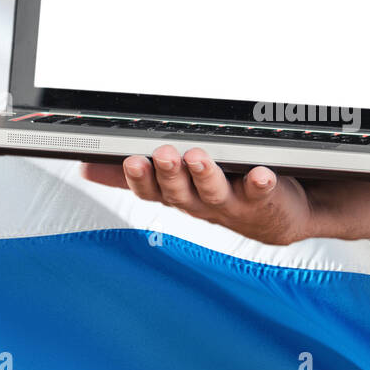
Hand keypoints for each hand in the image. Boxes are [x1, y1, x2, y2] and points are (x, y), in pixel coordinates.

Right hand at [81, 145, 369, 244]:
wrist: (280, 214)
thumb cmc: (226, 192)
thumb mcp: (177, 186)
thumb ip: (135, 176)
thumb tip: (88, 167)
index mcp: (180, 196)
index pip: (150, 189)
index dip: (139, 178)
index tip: (131, 160)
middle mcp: (203, 204)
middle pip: (179, 192)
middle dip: (169, 174)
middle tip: (163, 155)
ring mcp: (234, 205)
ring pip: (214, 193)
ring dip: (206, 176)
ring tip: (200, 157)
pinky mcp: (265, 201)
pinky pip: (262, 193)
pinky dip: (261, 183)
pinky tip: (261, 172)